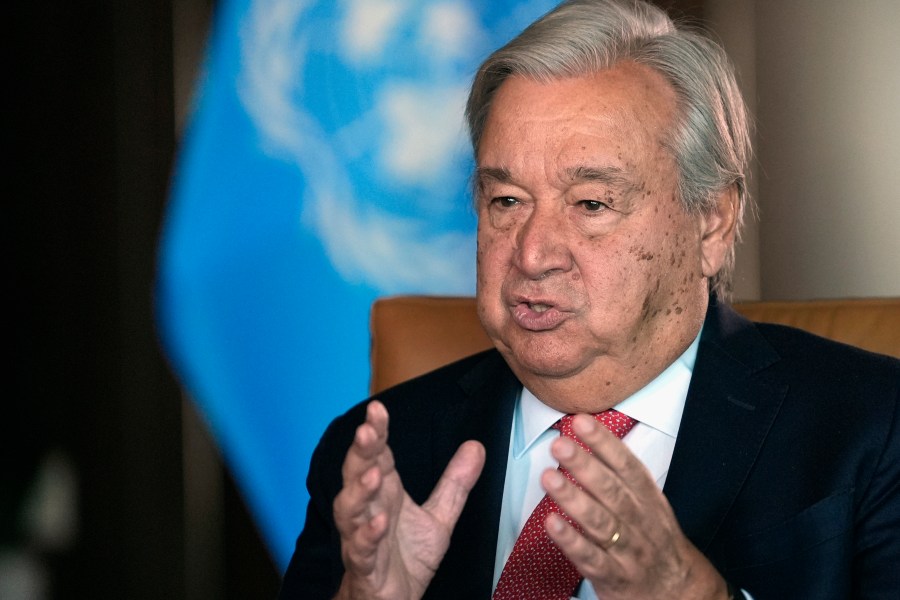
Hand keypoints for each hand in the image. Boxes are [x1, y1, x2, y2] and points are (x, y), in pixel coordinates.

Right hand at [333, 400, 485, 599]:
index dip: (377, 431)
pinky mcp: (365, 566)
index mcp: (385, 493)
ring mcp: (361, 537)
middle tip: (367, 430)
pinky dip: (367, 536)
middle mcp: (368, 510)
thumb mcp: (439, 518)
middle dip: (361, 451)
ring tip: (373, 473)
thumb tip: (476, 447)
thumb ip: (455, 483)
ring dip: (359, 491)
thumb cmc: (405, 559)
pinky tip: (378, 523)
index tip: (378, 408)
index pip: (378, 455)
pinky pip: (361, 550)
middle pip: (358, 474)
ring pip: (350, 510)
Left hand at [542, 414, 729, 599]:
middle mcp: (640, 521)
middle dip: (585, 465)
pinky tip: (551, 523)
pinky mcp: (612, 577)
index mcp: (649, 499)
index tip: (581, 422)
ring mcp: (627, 550)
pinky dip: (571, 541)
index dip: (605, 443)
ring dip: (573, 498)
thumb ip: (620, 477)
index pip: (627, 466)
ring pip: (600, 522)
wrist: (677, 592)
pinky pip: (590, 558)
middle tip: (560, 444)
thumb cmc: (654, 540)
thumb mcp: (649, 504)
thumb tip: (587, 439)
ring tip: (549, 477)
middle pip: (612, 491)